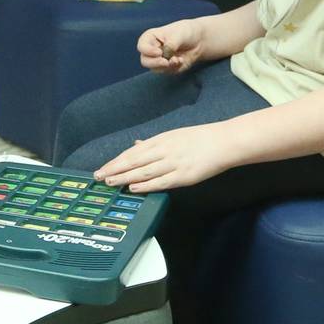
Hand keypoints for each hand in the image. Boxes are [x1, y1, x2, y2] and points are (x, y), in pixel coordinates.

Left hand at [93, 123, 233, 192]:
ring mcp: (174, 163)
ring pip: (143, 172)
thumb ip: (153, 143)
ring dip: (124, 177)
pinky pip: (161, 182)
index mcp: (161, 140)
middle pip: (133, 161)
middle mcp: (164, 150)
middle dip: (114, 169)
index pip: (132, 153)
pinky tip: (132, 188)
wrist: (224, 142)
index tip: (102, 168)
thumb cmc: (200, 138)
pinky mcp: (184, 176)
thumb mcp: (173, 135)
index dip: (115, 161)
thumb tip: (136, 145)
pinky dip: (146, 185)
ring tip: (110, 182)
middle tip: (98, 177)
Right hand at [138, 19, 204, 73]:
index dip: (148, 51)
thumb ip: (170, 45)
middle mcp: (151, 50)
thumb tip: (166, 56)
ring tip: (177, 59)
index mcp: (150, 38)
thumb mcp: (178, 34)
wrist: (198, 40)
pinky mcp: (167, 68)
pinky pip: (167, 71)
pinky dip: (175, 67)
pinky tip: (181, 60)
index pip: (142, 46)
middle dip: (155, 63)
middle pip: (145, 61)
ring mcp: (158, 60)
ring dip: (167, 66)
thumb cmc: (185, 32)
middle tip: (166, 62)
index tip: (159, 52)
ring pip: (155, 69)